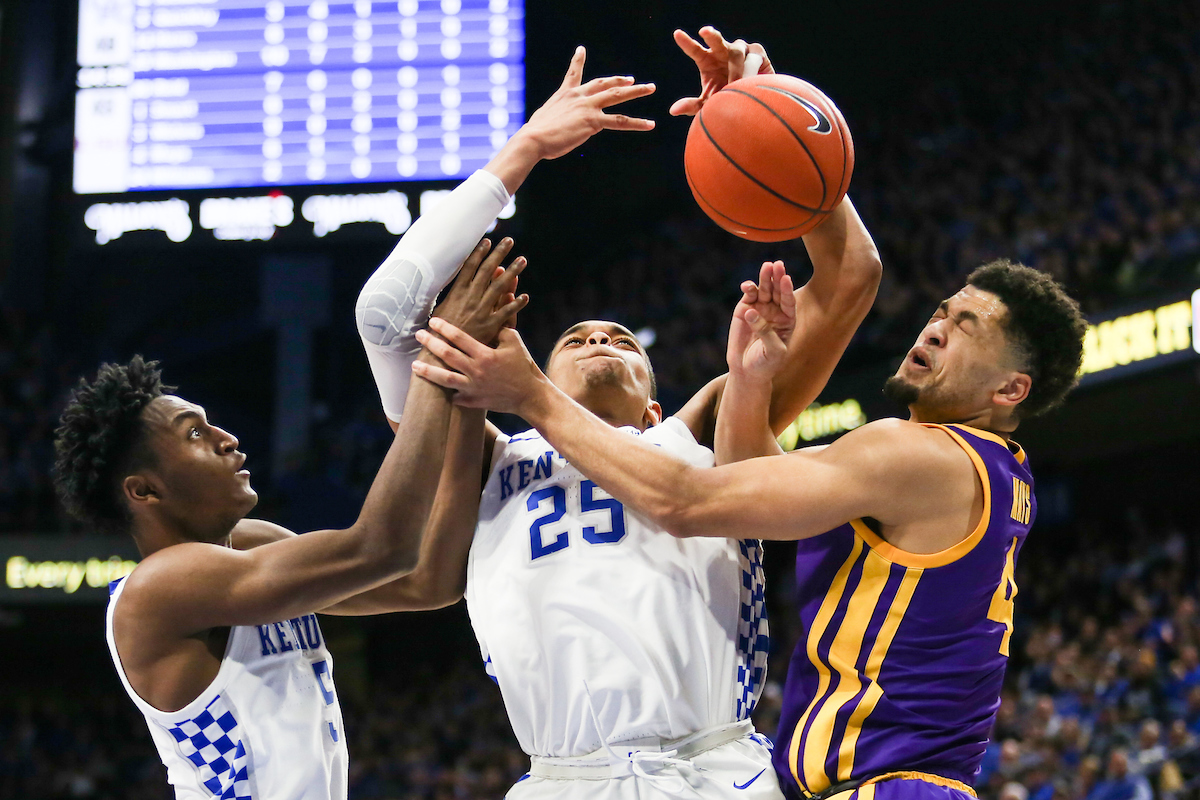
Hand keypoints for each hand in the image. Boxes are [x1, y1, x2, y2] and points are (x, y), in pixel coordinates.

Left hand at [412, 322, 543, 415]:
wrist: (530, 396)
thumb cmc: (523, 366)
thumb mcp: (514, 342)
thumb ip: (498, 328)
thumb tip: (488, 315)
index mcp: (485, 355)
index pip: (460, 337)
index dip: (444, 328)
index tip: (433, 321)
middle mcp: (476, 371)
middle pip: (447, 355)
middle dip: (430, 343)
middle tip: (419, 335)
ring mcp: (473, 388)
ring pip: (444, 379)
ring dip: (427, 372)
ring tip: (414, 365)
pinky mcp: (474, 402)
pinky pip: (455, 397)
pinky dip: (447, 392)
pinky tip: (438, 388)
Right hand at [431, 238, 528, 345]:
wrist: (441, 353)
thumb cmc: (439, 330)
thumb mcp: (441, 306)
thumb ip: (452, 293)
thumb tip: (458, 281)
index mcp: (457, 292)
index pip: (469, 266)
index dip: (479, 253)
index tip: (488, 240)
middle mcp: (470, 298)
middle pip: (487, 271)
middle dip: (499, 254)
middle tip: (509, 241)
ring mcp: (481, 310)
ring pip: (499, 287)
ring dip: (512, 272)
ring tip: (522, 259)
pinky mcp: (490, 325)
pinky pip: (506, 312)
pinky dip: (516, 303)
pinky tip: (525, 296)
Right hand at [518, 46, 655, 159]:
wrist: (534, 138)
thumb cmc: (535, 134)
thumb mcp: (546, 119)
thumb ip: (558, 117)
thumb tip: (563, 124)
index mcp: (565, 94)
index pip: (573, 74)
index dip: (578, 61)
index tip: (581, 49)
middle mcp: (578, 96)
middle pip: (604, 83)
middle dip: (620, 80)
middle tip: (634, 79)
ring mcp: (588, 107)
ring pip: (617, 95)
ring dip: (636, 91)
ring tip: (650, 88)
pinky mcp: (593, 121)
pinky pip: (620, 121)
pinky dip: (637, 123)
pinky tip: (650, 124)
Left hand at [670, 27, 773, 116]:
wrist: (755, 103)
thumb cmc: (729, 99)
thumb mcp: (709, 104)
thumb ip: (693, 106)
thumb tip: (672, 110)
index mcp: (707, 61)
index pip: (694, 50)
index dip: (686, 42)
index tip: (676, 33)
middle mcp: (722, 51)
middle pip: (715, 40)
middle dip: (710, 35)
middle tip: (704, 31)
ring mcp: (740, 49)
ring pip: (736, 54)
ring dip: (735, 71)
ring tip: (734, 86)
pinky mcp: (757, 52)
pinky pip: (752, 59)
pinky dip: (749, 72)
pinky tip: (749, 82)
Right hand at [726, 261, 795, 381]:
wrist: (747, 371)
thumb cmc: (765, 364)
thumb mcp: (772, 352)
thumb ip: (765, 332)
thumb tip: (751, 311)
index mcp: (787, 320)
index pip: (789, 302)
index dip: (787, 290)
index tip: (786, 279)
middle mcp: (775, 311)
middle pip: (777, 291)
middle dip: (777, 278)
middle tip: (777, 265)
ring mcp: (760, 309)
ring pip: (763, 290)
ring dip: (764, 279)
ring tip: (766, 267)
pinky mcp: (744, 310)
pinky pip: (748, 296)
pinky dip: (748, 289)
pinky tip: (747, 285)